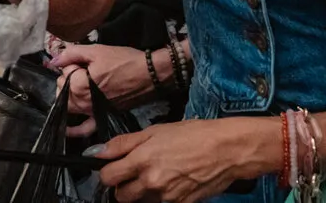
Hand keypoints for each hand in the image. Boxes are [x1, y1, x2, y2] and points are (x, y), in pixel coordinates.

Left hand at [51, 44, 158, 135]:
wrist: (149, 74)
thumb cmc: (124, 60)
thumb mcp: (97, 50)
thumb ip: (72, 53)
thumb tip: (53, 60)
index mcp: (78, 84)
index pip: (63, 73)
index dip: (73, 64)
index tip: (85, 61)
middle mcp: (82, 102)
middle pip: (62, 89)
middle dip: (69, 78)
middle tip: (85, 69)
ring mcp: (91, 111)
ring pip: (69, 106)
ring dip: (70, 95)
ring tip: (82, 84)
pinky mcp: (101, 117)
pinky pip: (84, 129)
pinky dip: (74, 130)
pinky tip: (67, 128)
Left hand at [96, 118, 269, 202]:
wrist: (227, 150)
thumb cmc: (195, 135)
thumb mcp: (157, 130)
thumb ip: (124, 143)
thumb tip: (98, 152)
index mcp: (142, 159)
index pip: (107, 177)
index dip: (108, 171)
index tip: (115, 166)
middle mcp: (150, 181)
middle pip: (120, 196)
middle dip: (123, 186)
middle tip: (135, 172)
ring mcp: (165, 196)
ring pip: (140, 202)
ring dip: (142, 192)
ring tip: (157, 176)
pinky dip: (162, 196)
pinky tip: (173, 182)